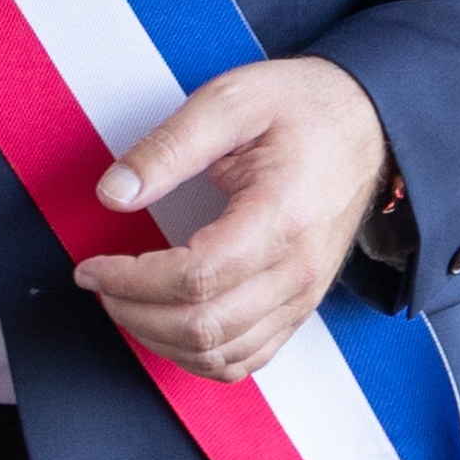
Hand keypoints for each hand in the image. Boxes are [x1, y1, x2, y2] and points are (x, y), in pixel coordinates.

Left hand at [73, 55, 388, 382]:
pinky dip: (199, 356)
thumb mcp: (230, 100)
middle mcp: (297, 269)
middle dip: (135, 313)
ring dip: (161, 339)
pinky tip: (167, 326)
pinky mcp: (301, 306)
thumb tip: (114, 194)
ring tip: (125, 303)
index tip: (92, 267)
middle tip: (99, 283)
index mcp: (279, 216)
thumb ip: (168, 147)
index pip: (195, 278)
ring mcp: (303, 295)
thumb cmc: (302, 106)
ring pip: (223, 355)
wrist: (368, 123)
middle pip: (205, 326)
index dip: (131, 281)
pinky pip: (248, 359)